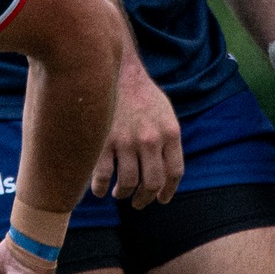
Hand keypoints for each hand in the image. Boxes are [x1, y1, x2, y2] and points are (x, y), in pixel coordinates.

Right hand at [92, 54, 183, 205]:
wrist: (116, 70)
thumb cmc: (141, 94)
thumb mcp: (166, 113)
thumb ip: (168, 140)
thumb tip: (166, 172)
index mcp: (170, 132)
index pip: (174, 172)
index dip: (168, 191)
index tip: (161, 199)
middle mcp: (150, 139)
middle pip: (152, 183)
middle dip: (145, 198)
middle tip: (139, 203)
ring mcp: (126, 141)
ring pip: (128, 184)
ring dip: (124, 194)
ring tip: (120, 193)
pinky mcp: (103, 141)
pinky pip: (102, 176)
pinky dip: (101, 188)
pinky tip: (100, 189)